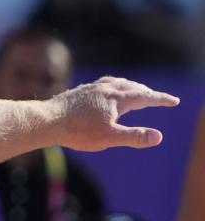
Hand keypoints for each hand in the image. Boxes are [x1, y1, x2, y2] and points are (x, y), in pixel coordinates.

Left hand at [50, 77, 178, 151]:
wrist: (46, 121)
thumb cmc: (77, 131)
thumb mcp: (109, 137)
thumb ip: (134, 136)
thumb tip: (158, 137)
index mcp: (116, 98)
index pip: (145, 96)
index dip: (161, 99)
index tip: (174, 101)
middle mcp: (105, 88)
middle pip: (132, 86)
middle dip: (146, 92)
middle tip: (157, 97)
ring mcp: (90, 88)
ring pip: (115, 83)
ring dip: (128, 86)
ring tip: (133, 90)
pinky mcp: (78, 92)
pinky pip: (100, 85)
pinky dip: (110, 86)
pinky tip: (103, 93)